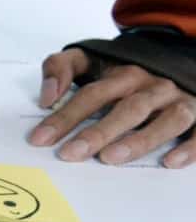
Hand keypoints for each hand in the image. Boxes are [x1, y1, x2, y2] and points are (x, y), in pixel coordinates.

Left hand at [28, 48, 194, 167]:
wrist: (176, 58)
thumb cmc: (123, 71)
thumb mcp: (90, 59)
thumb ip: (60, 67)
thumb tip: (46, 96)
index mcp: (123, 74)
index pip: (92, 95)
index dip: (65, 117)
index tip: (40, 138)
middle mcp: (153, 86)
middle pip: (127, 108)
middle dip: (98, 132)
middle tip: (70, 154)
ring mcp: (180, 100)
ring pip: (166, 120)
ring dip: (140, 139)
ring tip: (110, 158)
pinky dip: (190, 147)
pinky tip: (170, 162)